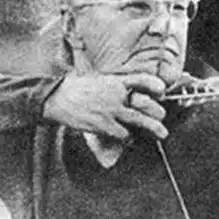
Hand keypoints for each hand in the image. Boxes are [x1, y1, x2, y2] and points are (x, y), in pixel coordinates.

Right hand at [43, 73, 167, 139]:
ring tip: (162, 133)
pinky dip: (129, 138)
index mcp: (116, 80)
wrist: (56, 97)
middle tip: (161, 117)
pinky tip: (130, 139)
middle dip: (157, 112)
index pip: (143, 79)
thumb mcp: (100, 80)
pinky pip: (123, 134)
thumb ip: (116, 85)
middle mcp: (117, 94)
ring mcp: (111, 109)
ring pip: (139, 120)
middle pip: (146, 103)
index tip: (162, 92)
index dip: (155, 86)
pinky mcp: (103, 124)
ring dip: (153, 128)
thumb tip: (130, 92)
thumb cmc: (78, 89)